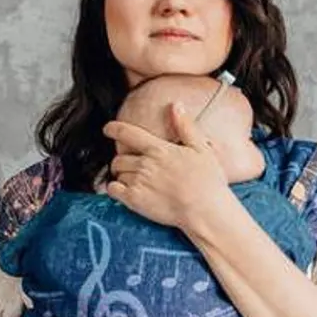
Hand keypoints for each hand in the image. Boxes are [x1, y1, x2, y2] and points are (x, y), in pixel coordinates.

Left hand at [102, 102, 232, 231]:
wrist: (205, 210)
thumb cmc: (207, 182)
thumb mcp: (201, 148)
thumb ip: (185, 126)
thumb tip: (176, 106)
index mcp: (159, 149)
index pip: (128, 133)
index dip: (115, 129)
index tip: (108, 129)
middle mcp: (145, 164)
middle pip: (120, 157)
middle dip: (121, 160)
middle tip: (129, 165)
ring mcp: (138, 182)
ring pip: (117, 173)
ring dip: (121, 174)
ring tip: (131, 179)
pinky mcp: (135, 200)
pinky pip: (112, 190)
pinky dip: (114, 188)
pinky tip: (123, 190)